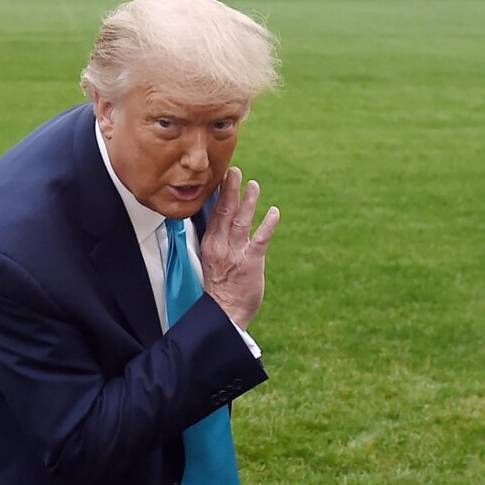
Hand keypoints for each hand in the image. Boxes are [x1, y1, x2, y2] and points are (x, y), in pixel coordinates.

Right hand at [199, 166, 279, 330]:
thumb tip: (225, 221)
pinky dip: (268, 224)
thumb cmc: (220, 287)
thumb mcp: (213, 260)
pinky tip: (274, 212)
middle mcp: (220, 245)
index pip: (214, 213)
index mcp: (210, 243)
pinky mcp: (251, 262)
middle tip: (234, 171)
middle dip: (230, 190)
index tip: (223, 176)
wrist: (224, 312)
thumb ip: (219, 240)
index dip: (220, 194)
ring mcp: (235, 253)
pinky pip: (260, 239)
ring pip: (241, 221)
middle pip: (224, 212)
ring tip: (254, 185)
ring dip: (248, 201)